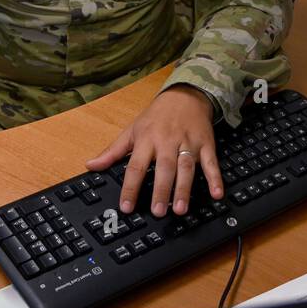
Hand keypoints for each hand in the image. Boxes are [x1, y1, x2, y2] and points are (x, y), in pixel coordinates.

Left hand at [86, 85, 223, 217]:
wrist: (185, 95)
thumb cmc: (156, 117)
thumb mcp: (132, 131)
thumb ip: (112, 152)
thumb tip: (90, 165)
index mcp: (147, 139)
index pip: (136, 166)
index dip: (130, 187)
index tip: (127, 207)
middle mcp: (167, 141)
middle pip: (164, 167)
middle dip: (161, 190)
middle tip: (158, 212)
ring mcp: (188, 142)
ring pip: (186, 167)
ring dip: (184, 188)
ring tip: (180, 209)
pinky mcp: (206, 144)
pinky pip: (211, 162)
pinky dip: (215, 178)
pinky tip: (217, 193)